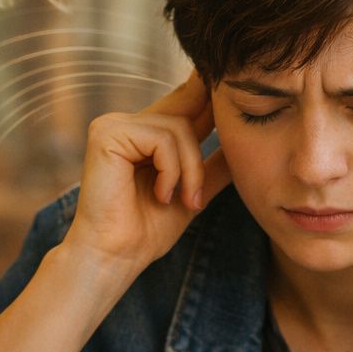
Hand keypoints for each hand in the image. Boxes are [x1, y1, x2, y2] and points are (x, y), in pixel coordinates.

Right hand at [63, 71, 231, 273]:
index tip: (234, 95)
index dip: (209, 98)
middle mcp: (128, 123)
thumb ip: (213, 166)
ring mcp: (115, 125)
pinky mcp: (107, 134)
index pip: (184, 103)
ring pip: (178, 128)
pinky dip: (171, 172)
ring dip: (190, 171)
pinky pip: (162, 140)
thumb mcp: (192, 192)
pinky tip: (160, 196)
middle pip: (187, 112)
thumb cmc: (147, 230)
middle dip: (201, 155)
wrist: (118, 256)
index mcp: (144, 133)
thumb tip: (245, 143)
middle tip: (196, 196)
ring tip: (182, 201)